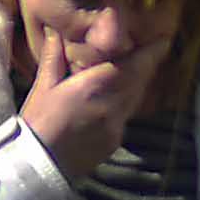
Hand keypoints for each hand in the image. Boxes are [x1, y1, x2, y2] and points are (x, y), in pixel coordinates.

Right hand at [20, 34, 150, 175]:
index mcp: (92, 88)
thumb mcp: (42, 88)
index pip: (131, 66)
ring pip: (135, 98)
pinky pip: (126, 115)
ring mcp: (117, 125)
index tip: (162, 40)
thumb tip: (56, 33)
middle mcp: (112, 106)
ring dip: (137, 82)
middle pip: (139, 80)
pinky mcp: (116, 140)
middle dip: (146, 64)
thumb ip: (54, 58)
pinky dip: (126, 102)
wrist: (40, 166)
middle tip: (152, 48)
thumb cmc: (38, 123)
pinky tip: (117, 97)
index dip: (150, 53)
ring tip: (136, 68)